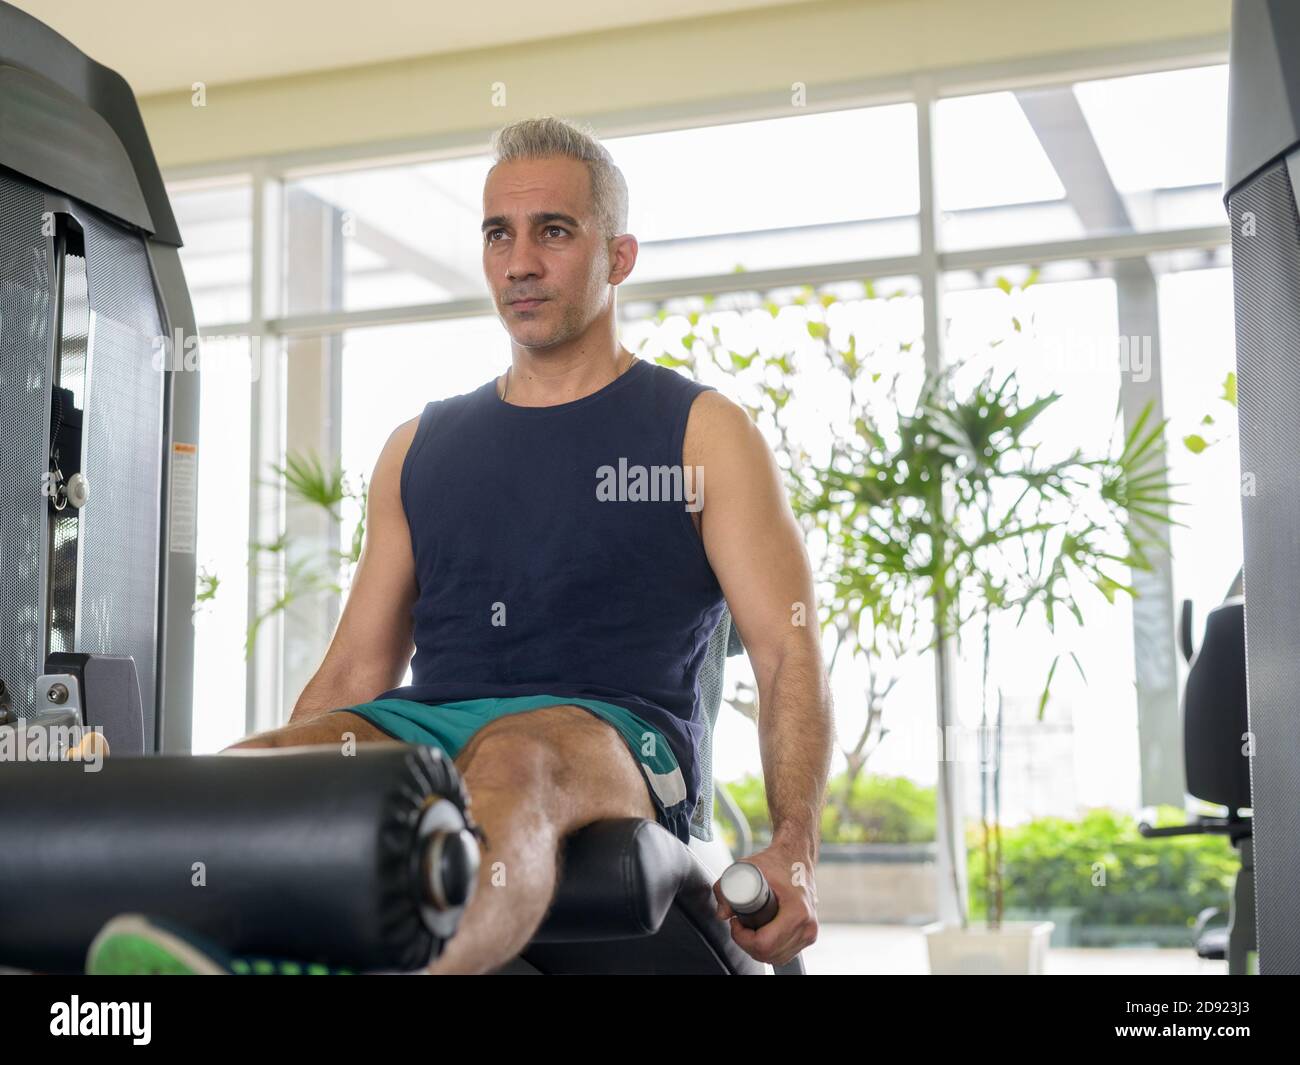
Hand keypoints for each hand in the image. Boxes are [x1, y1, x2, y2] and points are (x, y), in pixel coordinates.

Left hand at [712, 841, 817, 966]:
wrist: (797, 856)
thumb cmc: (776, 861)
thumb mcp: (747, 868)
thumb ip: (725, 888)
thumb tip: (722, 914)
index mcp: (797, 911)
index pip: (764, 943)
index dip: (742, 938)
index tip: (735, 922)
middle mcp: (807, 926)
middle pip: (769, 954)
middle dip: (747, 944)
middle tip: (739, 924)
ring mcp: (810, 932)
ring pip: (777, 958)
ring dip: (758, 948)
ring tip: (749, 927)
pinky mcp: (809, 935)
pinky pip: (785, 954)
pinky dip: (770, 949)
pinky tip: (761, 933)